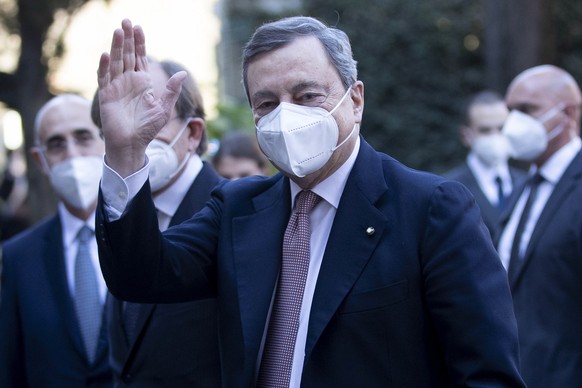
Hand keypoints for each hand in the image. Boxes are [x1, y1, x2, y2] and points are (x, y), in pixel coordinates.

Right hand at [97, 19, 185, 176]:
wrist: (133, 145)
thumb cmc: (148, 128)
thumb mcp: (164, 108)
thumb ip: (171, 90)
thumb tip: (183, 73)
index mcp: (142, 82)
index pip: (139, 57)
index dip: (139, 43)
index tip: (139, 27)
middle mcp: (128, 81)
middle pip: (126, 55)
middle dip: (126, 38)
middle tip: (126, 21)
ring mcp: (116, 87)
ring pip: (115, 62)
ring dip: (115, 47)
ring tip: (118, 31)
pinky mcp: (107, 96)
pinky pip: (104, 78)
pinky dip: (104, 67)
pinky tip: (106, 54)